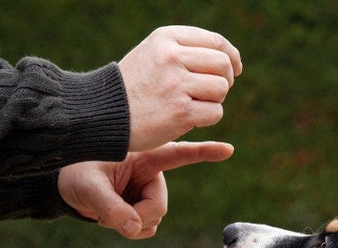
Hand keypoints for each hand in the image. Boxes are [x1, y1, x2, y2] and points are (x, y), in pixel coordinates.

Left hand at [58, 141, 234, 238]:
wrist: (63, 186)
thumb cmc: (74, 173)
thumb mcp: (87, 187)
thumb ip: (109, 207)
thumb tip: (133, 228)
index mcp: (143, 155)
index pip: (178, 153)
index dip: (204, 152)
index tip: (229, 150)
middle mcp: (150, 173)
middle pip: (159, 205)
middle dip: (138, 217)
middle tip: (110, 218)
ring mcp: (146, 191)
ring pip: (154, 219)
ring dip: (131, 224)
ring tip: (105, 212)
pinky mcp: (140, 207)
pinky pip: (146, 227)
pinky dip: (130, 229)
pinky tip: (111, 219)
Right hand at [118, 26, 242, 151]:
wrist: (103, 114)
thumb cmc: (133, 86)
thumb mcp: (153, 53)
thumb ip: (185, 49)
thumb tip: (230, 59)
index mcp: (166, 38)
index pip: (216, 42)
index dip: (231, 57)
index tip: (234, 69)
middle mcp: (171, 57)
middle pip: (223, 64)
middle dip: (225, 80)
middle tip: (212, 92)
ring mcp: (175, 84)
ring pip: (221, 88)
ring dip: (214, 100)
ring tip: (193, 104)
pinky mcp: (180, 112)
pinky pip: (215, 112)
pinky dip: (207, 118)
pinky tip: (189, 118)